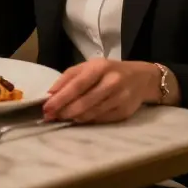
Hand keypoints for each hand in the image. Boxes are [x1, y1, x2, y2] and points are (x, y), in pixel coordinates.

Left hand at [42, 59, 159, 123]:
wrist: (141, 78)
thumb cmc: (108, 71)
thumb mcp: (88, 67)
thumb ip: (69, 77)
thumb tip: (50, 94)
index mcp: (100, 67)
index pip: (77, 85)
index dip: (60, 98)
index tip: (47, 107)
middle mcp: (112, 82)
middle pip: (84, 101)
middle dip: (64, 111)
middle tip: (50, 116)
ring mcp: (120, 98)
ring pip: (92, 113)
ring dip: (74, 117)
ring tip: (61, 118)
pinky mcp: (125, 112)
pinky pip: (101, 119)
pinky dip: (87, 120)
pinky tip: (78, 119)